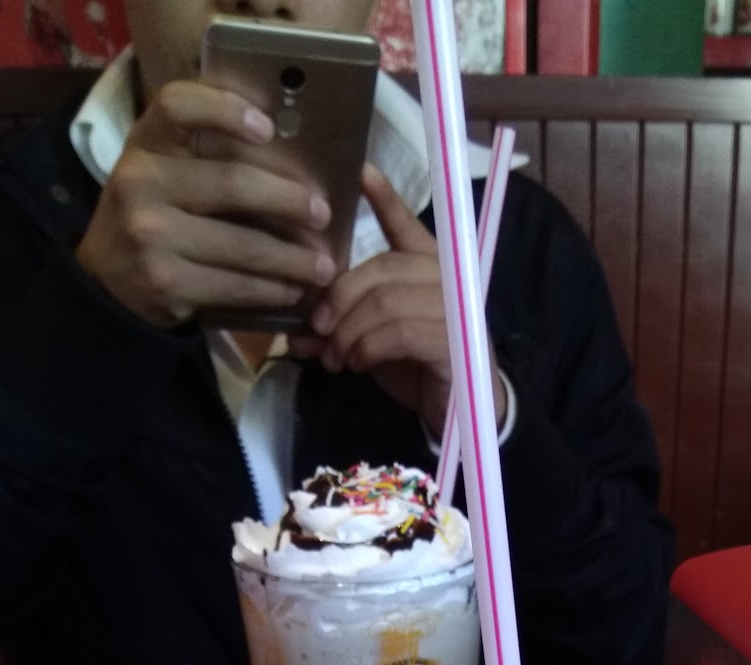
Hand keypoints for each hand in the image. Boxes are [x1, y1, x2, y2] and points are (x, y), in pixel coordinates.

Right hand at [76, 81, 334, 327]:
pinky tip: (292, 291)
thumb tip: (290, 165)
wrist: (105, 285)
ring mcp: (151, 235)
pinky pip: (236, 285)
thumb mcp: (160, 176)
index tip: (268, 127)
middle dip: (289, 201)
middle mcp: (142, 182)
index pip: (178, 106)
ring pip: (244, 245)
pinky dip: (272, 290)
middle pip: (233, 185)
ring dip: (293, 259)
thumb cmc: (151, 219)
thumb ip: (203, 160)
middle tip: (322, 213)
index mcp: (145, 145)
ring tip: (322, 266)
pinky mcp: (166, 282)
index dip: (225, 110)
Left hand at [299, 163, 505, 437]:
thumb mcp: (370, 340)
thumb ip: (339, 328)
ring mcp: (454, 308)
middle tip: (318, 328)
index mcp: (427, 267)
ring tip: (335, 356)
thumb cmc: (414, 367)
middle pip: (381, 269)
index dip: (385, 198)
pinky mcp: (455, 340)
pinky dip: (369, 348)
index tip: (361, 171)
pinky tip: (358, 362)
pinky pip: (399, 333)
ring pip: (386, 302)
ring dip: (350, 331)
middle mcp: (446, 279)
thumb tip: (295, 331)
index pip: (406, 224)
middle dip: (340, 299)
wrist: (453, 409)